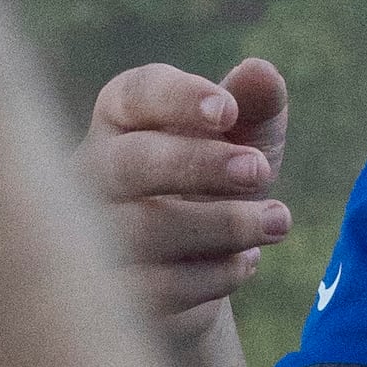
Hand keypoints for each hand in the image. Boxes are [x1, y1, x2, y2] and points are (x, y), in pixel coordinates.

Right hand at [81, 61, 294, 342]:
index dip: (179, 99)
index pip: (136, 94)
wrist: (189, 271)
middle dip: (199, 165)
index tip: (227, 110)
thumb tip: (261, 72)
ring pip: (146, 231)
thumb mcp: (244, 142)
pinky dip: (213, 274)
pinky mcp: (107, 294)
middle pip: (130, 164)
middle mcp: (92, 171)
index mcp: (121, 117)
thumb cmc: (214, 187)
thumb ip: (255, 106)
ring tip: (277, 221)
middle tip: (259, 171)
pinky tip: (246, 261)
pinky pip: (156, 288)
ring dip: (222, 225)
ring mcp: (89, 236)